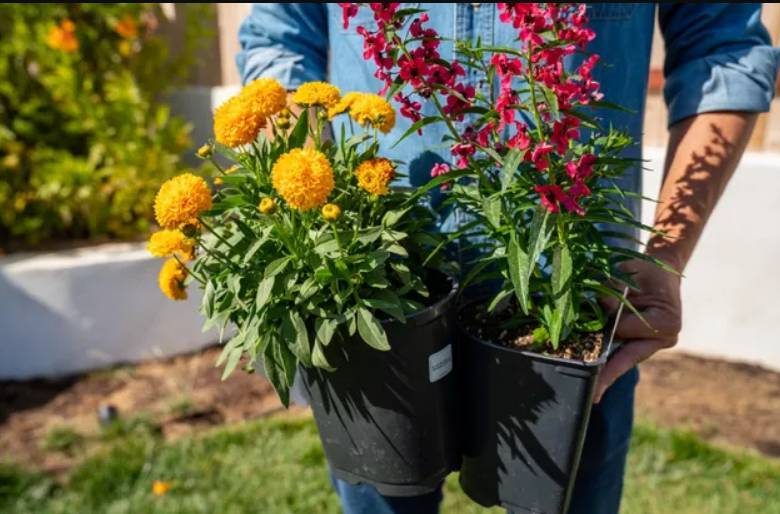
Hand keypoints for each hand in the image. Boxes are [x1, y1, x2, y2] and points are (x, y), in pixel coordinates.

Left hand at [594, 257, 681, 402]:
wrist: (660, 271)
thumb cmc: (646, 269)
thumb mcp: (629, 272)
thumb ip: (614, 289)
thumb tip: (601, 307)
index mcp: (667, 321)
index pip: (628, 330)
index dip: (610, 325)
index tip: (598, 337)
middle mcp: (664, 338)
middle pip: (628, 357)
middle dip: (608, 374)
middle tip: (594, 395)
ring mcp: (654, 344)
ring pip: (624, 358)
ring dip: (606, 368)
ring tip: (592, 389)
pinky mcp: (644, 345)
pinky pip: (623, 353)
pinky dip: (609, 359)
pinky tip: (595, 374)